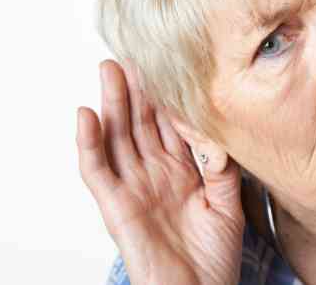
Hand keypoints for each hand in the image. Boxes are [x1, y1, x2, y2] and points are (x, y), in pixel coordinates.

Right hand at [76, 60, 244, 284]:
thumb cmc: (212, 260)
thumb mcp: (228, 206)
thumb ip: (221, 167)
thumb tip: (212, 131)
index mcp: (180, 171)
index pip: (169, 124)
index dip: (165, 94)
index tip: (165, 62)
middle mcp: (153, 173)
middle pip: (139, 122)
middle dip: (135, 88)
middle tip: (130, 54)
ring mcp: (132, 187)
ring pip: (117, 136)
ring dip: (112, 103)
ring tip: (109, 70)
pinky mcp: (114, 205)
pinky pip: (96, 169)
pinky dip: (89, 142)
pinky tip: (88, 115)